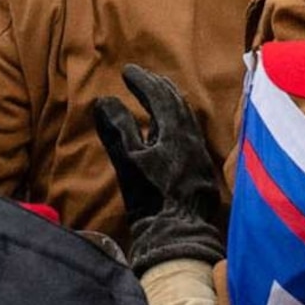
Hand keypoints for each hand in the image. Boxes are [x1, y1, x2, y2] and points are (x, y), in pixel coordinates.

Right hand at [91, 64, 226, 268]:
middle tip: (141, 77)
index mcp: (175, 130)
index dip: (142, 81)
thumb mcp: (129, 162)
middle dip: (157, 86)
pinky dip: (176, 118)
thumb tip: (103, 101)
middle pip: (176, 101)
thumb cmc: (152, 198)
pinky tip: (168, 125)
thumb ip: (117, 129)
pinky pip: (189, 130)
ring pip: (185, 116)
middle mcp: (191, 135)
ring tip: (154, 94)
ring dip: (168, 101)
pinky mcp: (201, 165)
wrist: (180, 233)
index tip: (126, 71)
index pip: (158, 95)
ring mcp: (198, 150)